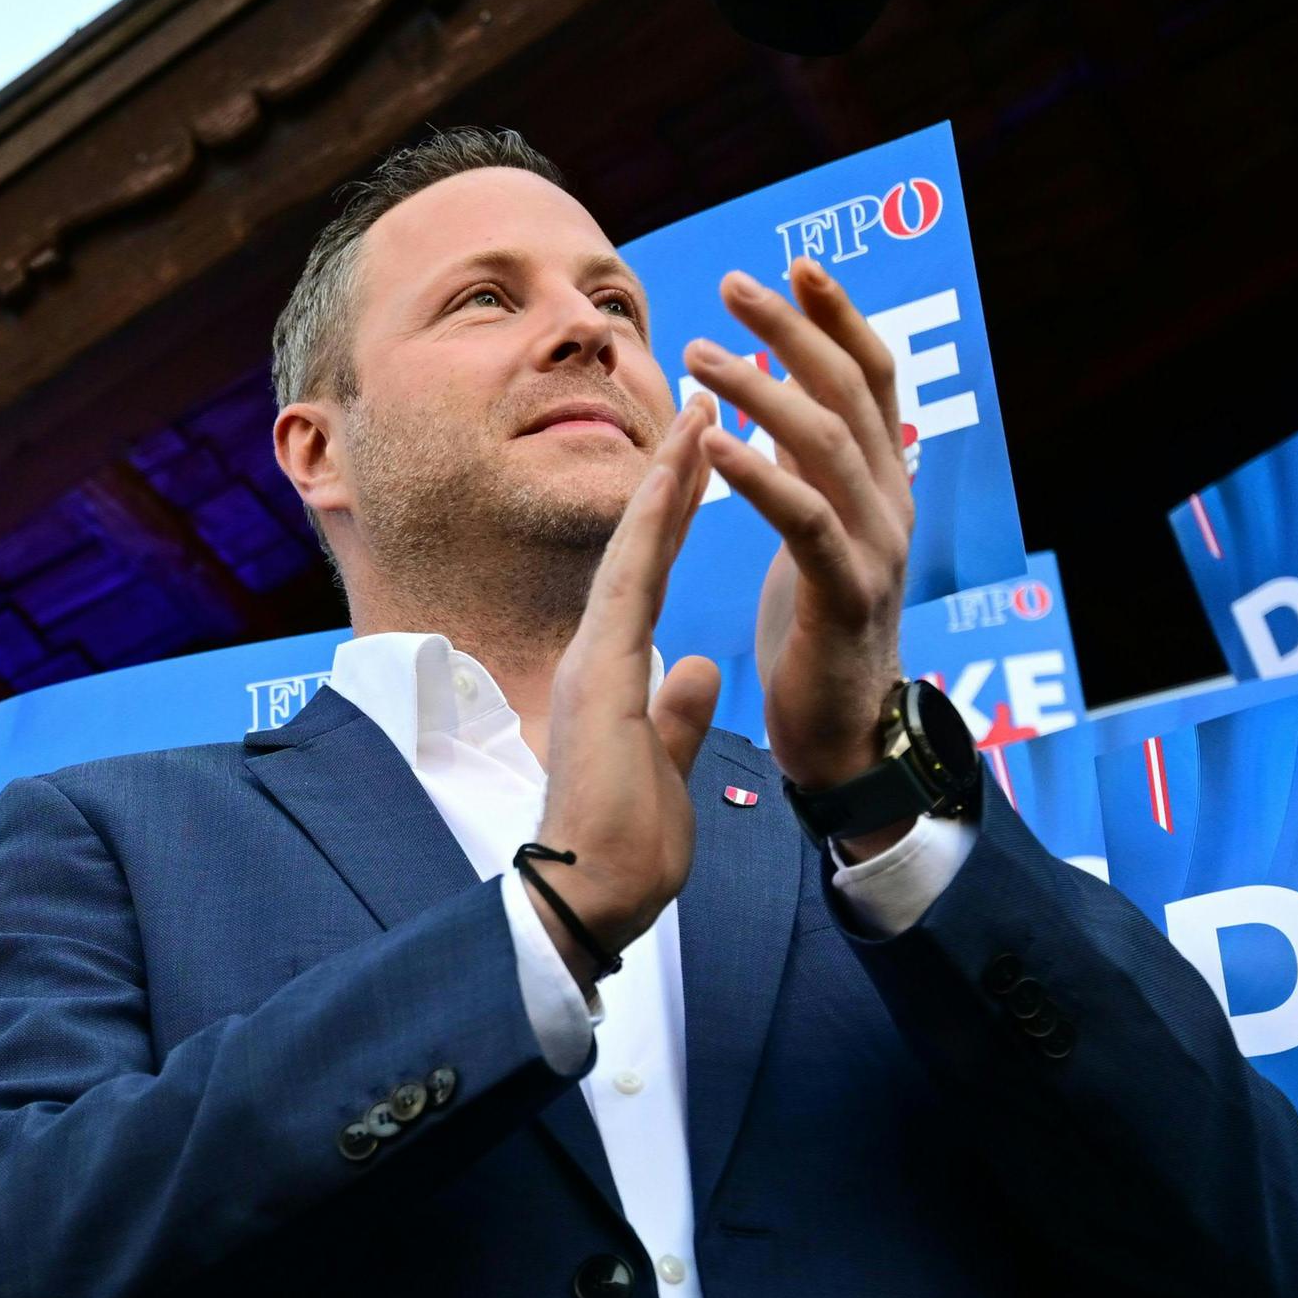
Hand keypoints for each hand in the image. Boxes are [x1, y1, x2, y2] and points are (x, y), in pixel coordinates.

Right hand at [524, 403, 725, 990]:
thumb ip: (677, 712)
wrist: (593, 894)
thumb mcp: (666, 764)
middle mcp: (597, 656)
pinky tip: (676, 472)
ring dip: (668, 478)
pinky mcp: (600, 674)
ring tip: (700, 411)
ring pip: (634, 549)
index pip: (649, 580)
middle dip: (674, 476)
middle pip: (640, 549)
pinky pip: (631, 582)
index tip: (702, 460)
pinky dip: (654, 523)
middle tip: (704, 403)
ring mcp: (594, 660)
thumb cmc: (624, 848)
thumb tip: (696, 669)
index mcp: (613, 676)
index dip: (676, 518)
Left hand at [682, 257, 912, 832]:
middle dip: (794, 329)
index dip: (838, 318)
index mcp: (884, 485)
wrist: (845, 737)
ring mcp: (876, 548)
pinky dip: (757, 474)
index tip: (794, 266)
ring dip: (762, 389)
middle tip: (736, 284)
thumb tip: (783, 401)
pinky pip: (804, 520)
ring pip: (826, 444)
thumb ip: (809, 469)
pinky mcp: (846, 596)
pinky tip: (710, 443)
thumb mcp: (816, 535)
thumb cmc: (820, 636)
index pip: (873, 378)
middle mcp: (892, 504)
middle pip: (852, 391)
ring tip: (700, 354)